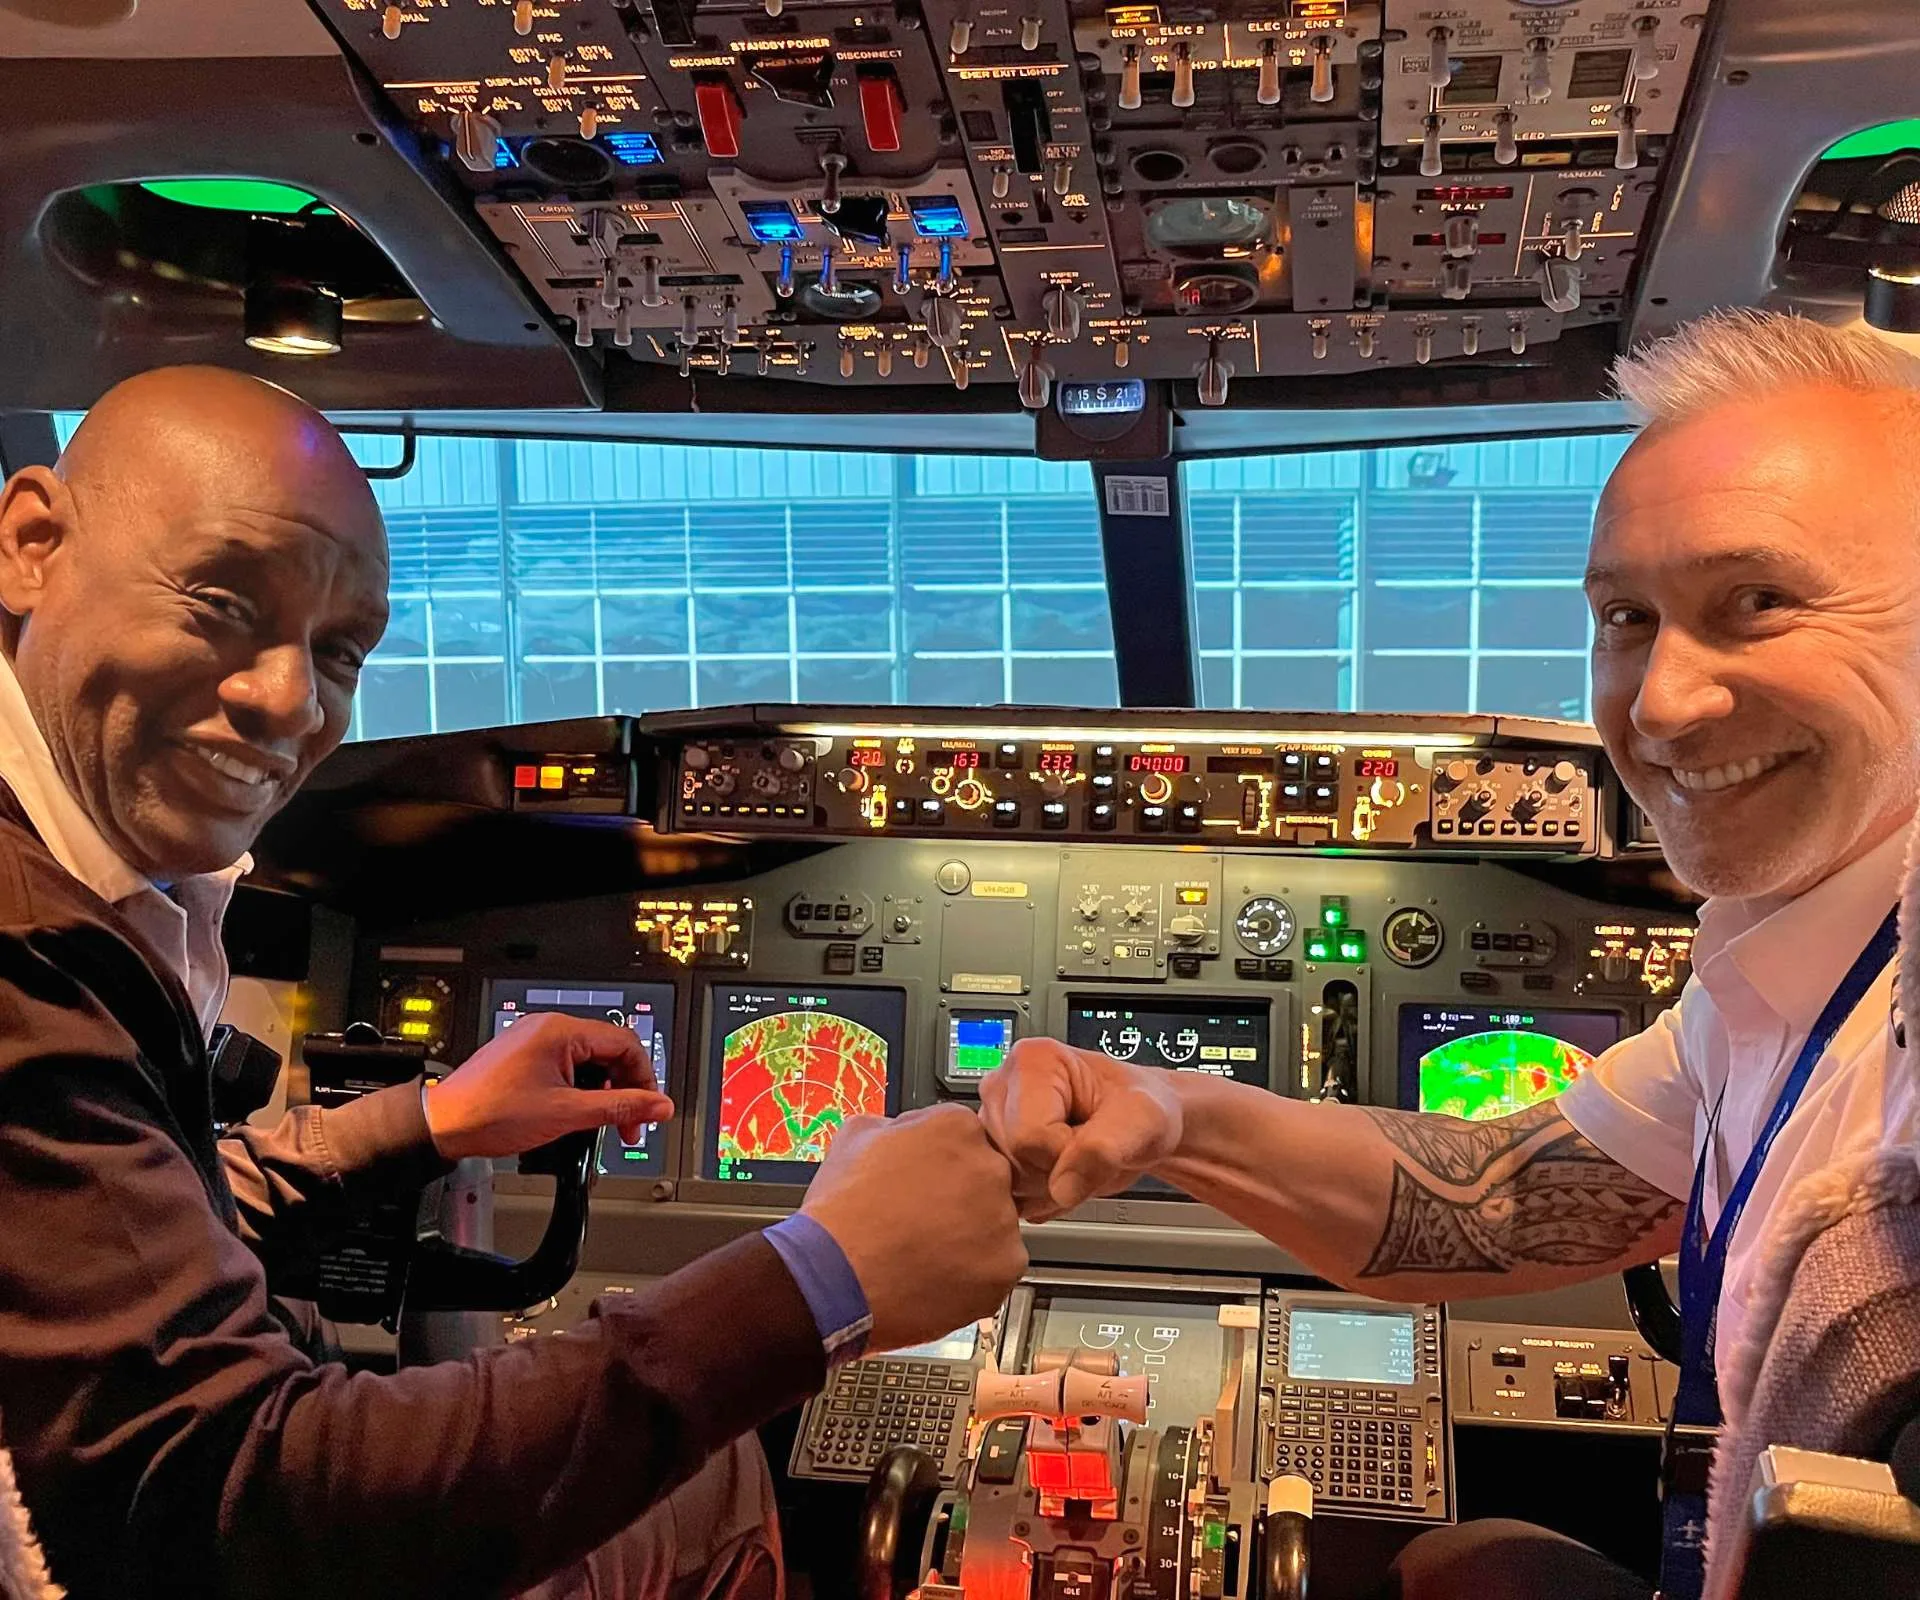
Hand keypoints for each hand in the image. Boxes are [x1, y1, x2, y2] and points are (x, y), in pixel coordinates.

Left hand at [424, 1012, 673, 1160]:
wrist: (443, 1125)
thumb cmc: (490, 1113)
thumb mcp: (566, 1113)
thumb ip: (619, 1107)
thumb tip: (658, 1104)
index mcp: (561, 1031)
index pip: (625, 1044)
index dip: (643, 1079)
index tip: (648, 1109)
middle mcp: (548, 1028)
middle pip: (610, 1051)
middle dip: (624, 1090)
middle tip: (628, 1124)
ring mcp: (535, 1041)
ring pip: (589, 1061)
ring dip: (602, 1093)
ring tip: (600, 1124)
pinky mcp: (525, 1057)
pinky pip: (567, 1066)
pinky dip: (580, 1090)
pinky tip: (577, 1114)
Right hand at [801, 1104, 1026, 1352]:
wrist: (834, 1278)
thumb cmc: (840, 1213)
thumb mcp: (856, 1137)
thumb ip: (898, 1125)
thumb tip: (908, 1131)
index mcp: (957, 1128)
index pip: (965, 1137)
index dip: (941, 1163)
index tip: (928, 1181)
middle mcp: (989, 1167)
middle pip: (986, 1179)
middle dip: (961, 1197)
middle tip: (925, 1219)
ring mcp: (1001, 1219)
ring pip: (994, 1224)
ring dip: (970, 1236)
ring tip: (927, 1252)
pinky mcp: (1004, 1266)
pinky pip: (998, 1266)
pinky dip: (975, 1273)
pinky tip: (937, 1274)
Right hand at [978, 1038, 1183, 1218]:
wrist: (1140, 1125)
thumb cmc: (1140, 1110)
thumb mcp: (1141, 1122)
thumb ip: (1103, 1149)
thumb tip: (1063, 1188)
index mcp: (1032, 1061)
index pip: (1027, 1137)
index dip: (1065, 1154)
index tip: (1091, 1136)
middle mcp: (1002, 1086)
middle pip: (1013, 1160)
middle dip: (1056, 1172)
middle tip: (1086, 1149)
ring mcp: (993, 1120)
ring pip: (1007, 1182)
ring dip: (1049, 1186)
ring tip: (1076, 1158)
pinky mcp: (995, 1149)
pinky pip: (1008, 1195)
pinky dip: (1040, 1196)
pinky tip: (1062, 1171)